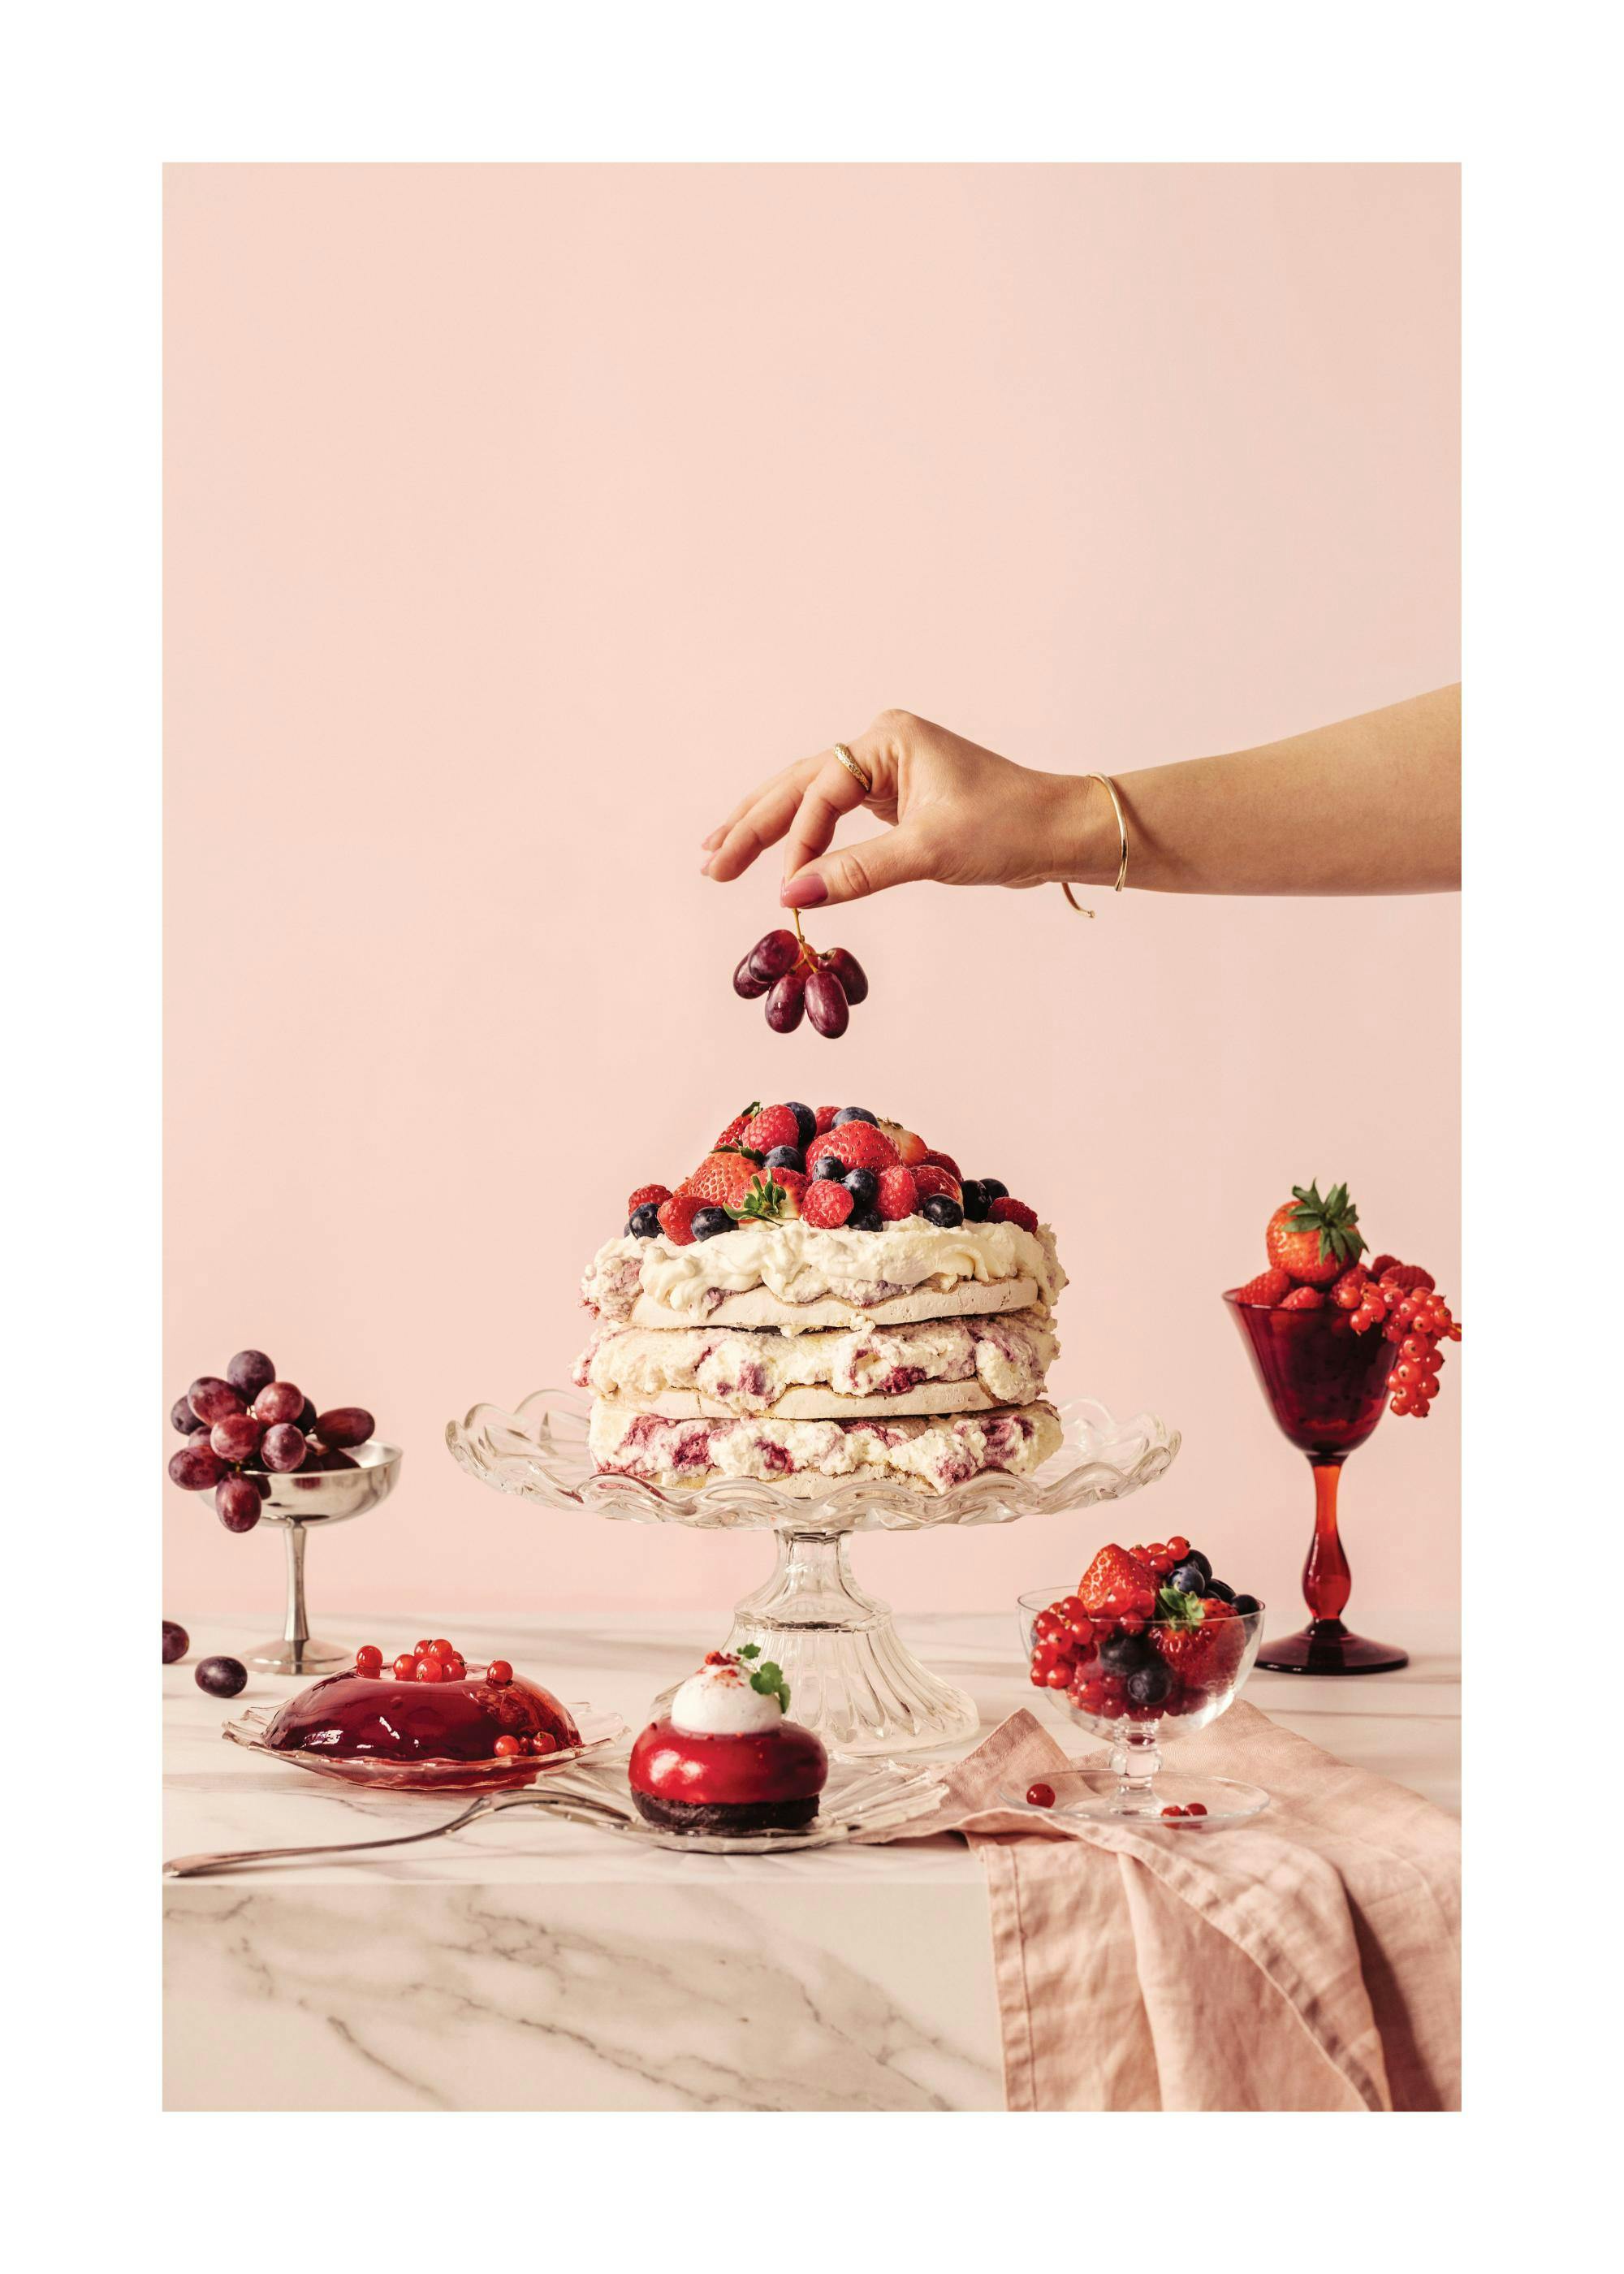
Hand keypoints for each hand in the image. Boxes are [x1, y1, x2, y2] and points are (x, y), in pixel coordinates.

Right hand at [701, 709, 1087, 907]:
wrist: (1061, 832)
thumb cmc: (1011, 828)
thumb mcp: (930, 852)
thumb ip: (857, 872)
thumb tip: (793, 896)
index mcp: (888, 739)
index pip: (821, 790)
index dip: (798, 840)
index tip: (782, 887)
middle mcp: (881, 745)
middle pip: (798, 784)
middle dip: (753, 825)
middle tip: (709, 862)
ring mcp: (886, 769)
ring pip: (810, 798)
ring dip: (768, 829)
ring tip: (718, 854)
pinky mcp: (895, 797)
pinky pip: (833, 814)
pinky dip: (804, 837)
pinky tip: (775, 857)